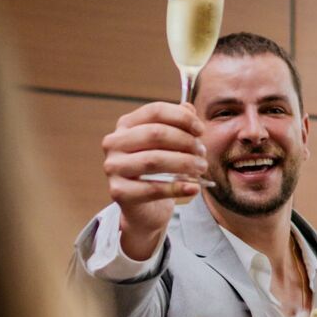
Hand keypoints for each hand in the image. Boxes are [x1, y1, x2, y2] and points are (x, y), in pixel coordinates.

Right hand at [101, 101, 209, 259]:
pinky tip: (194, 188)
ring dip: (184, 163)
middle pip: (155, 134)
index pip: (155, 111)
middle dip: (185, 142)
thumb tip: (190, 107)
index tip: (201, 130)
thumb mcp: (170, 145)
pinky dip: (177, 188)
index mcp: (126, 125)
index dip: (182, 118)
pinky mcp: (118, 191)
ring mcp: (113, 167)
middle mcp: (114, 143)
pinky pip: (153, 188)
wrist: (146, 209)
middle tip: (202, 153)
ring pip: (154, 160)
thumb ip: (178, 124)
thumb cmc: (159, 172)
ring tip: (201, 168)